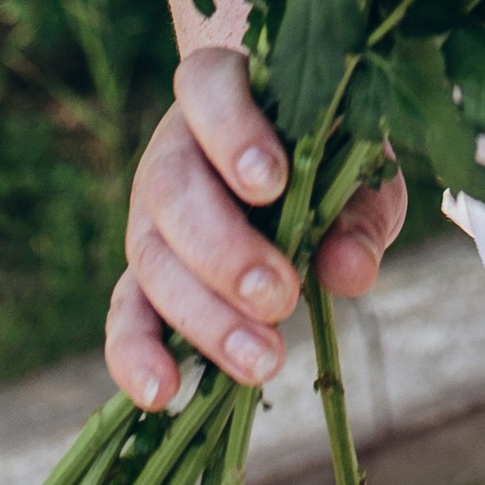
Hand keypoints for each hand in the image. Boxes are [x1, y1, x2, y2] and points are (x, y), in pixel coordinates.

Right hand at [104, 45, 406, 410]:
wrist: (294, 166)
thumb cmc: (329, 157)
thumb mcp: (361, 174)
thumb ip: (361, 214)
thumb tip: (348, 271)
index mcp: (222, 91)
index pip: (210, 90)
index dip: (234, 132)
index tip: (274, 183)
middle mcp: (173, 148)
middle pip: (173, 190)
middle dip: (224, 250)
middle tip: (281, 297)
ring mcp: (148, 215)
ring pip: (150, 259)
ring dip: (203, 316)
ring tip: (262, 361)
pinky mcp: (141, 277)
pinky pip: (123, 315)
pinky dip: (135, 355)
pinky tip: (162, 394)